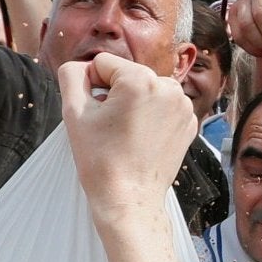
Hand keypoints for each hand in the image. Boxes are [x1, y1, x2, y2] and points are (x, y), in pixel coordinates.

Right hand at [58, 53, 195, 224]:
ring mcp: (184, 106)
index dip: (90, 87)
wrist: (130, 198)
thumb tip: (81, 66)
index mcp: (141, 80)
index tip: (96, 114)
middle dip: (114, 95)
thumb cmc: (100, 158)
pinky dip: (150, 116)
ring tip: (126, 133)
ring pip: (145, 89)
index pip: (103, 64)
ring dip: (133, 104)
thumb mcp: (74, 112)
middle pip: (126, 75)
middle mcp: (169, 87)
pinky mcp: (189, 122)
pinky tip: (142, 138)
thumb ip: (71, 76)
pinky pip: (162, 106)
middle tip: (110, 127)